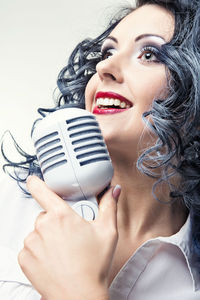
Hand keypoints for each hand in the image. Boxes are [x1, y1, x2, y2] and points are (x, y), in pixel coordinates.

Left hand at [18, 176, 120, 299]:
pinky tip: (54, 259)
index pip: (41, 190)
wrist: (79, 295)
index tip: (34, 179)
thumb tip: (114, 190)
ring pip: (37, 231)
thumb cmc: (93, 265)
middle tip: (70, 233)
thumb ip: (109, 206)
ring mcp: (32, 243)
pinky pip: (30, 247)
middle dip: (56, 220)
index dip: (36, 182)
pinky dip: (39, 250)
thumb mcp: (107, 232)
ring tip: (63, 250)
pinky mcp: (25, 258)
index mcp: (61, 216)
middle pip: (45, 214)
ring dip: (47, 236)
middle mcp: (43, 226)